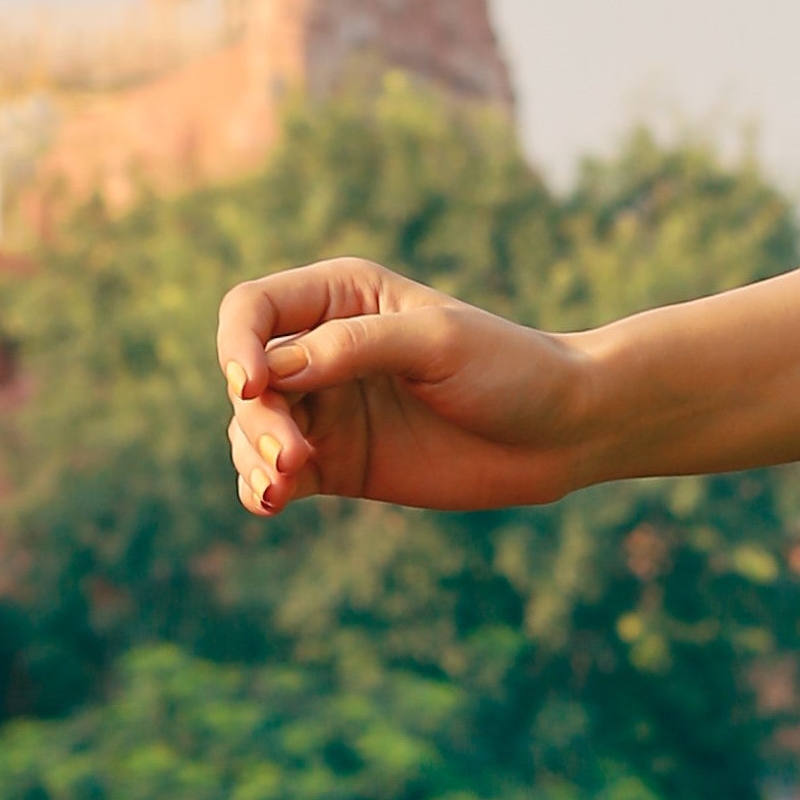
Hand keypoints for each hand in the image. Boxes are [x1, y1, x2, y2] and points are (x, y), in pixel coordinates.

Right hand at [214, 258, 602, 515]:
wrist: (562, 433)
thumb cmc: (510, 369)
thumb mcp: (438, 343)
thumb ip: (354, 348)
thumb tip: (273, 371)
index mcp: (342, 297)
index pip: (252, 309)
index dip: (237, 344)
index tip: (253, 385)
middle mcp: (323, 349)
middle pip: (248, 377)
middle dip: (255, 416)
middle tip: (292, 456)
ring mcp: (327, 409)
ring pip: (251, 429)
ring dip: (253, 456)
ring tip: (283, 483)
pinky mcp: (337, 463)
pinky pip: (275, 475)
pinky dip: (260, 488)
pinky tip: (270, 502)